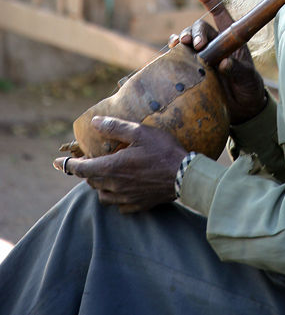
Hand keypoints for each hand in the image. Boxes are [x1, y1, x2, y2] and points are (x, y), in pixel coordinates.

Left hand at [53, 116, 186, 212]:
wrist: (185, 176)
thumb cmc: (163, 151)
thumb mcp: (140, 132)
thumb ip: (115, 127)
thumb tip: (94, 122)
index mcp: (112, 167)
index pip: (81, 168)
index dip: (67, 164)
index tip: (56, 162)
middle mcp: (115, 185)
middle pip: (91, 182)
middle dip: (86, 172)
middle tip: (88, 162)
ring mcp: (126, 198)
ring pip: (102, 195)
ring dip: (99, 185)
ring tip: (104, 176)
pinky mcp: (137, 205)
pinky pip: (118, 206)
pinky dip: (115, 198)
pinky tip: (122, 190)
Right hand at [169, 0, 266, 124]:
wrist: (242, 108)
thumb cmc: (248, 87)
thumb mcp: (247, 78)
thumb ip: (237, 70)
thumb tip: (224, 63)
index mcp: (231, 38)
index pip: (220, 13)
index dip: (209, 0)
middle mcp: (215, 42)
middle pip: (200, 27)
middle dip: (196, 32)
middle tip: (197, 45)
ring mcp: (202, 54)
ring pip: (188, 38)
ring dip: (183, 39)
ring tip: (181, 45)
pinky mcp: (192, 67)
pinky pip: (180, 55)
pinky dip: (174, 51)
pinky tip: (172, 51)